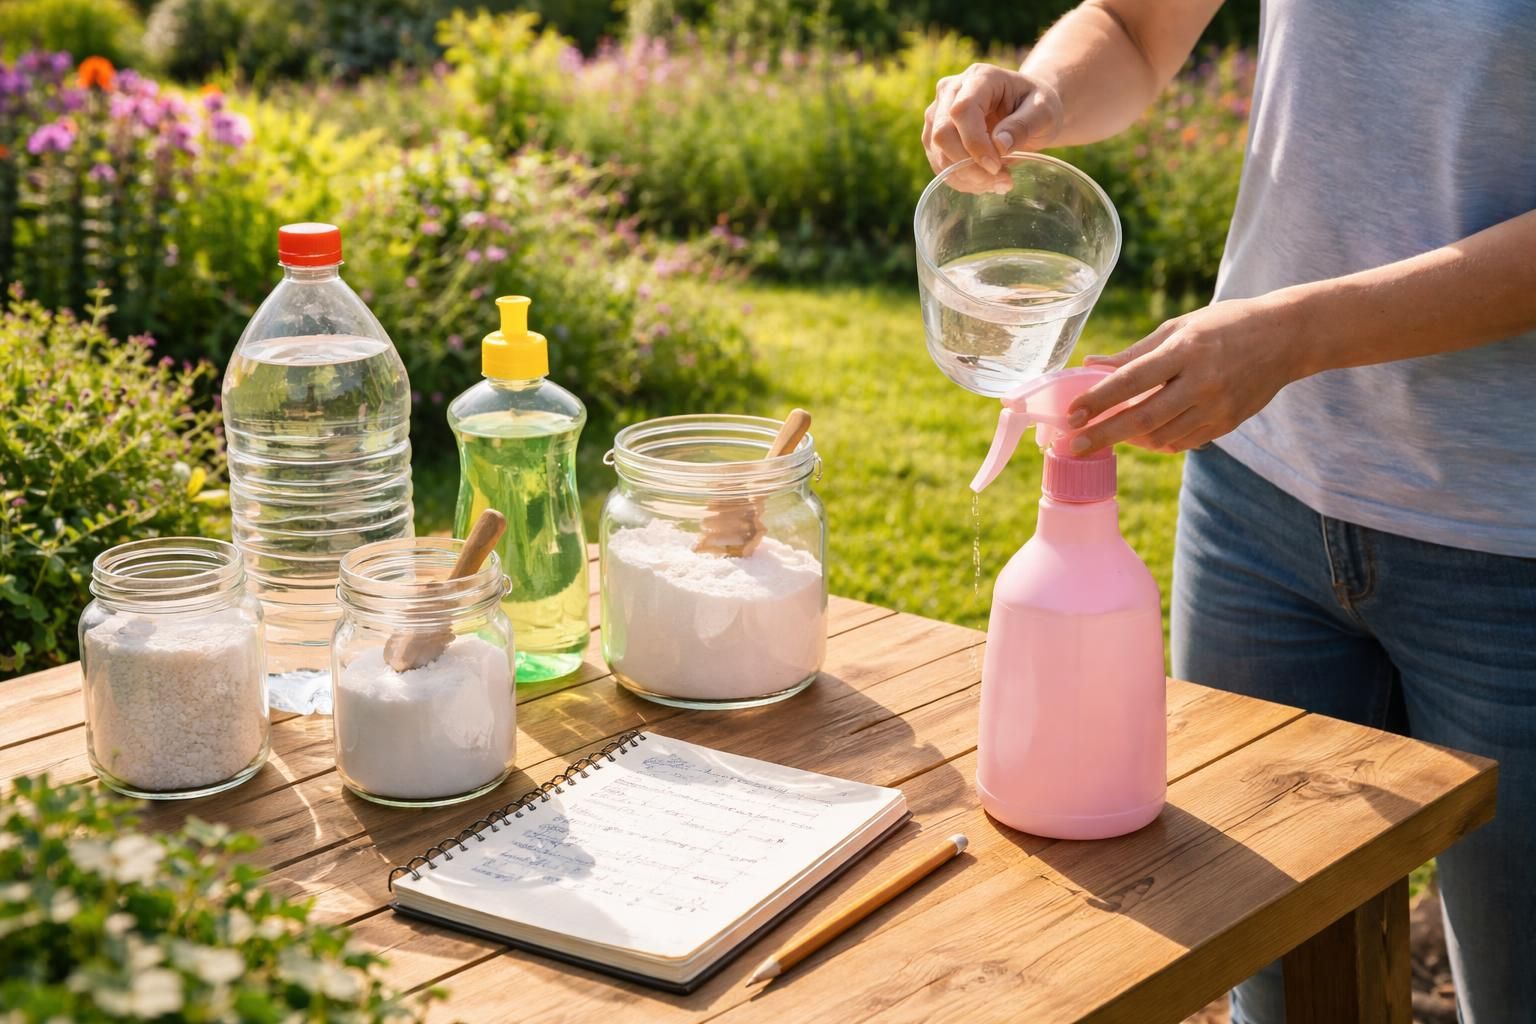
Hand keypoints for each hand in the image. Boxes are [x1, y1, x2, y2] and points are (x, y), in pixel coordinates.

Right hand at [923, 64, 1062, 189]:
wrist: (1028, 110)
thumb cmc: (1037, 106)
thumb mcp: (1044, 112)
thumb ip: (1024, 125)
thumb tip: (999, 145)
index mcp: (980, 77)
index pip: (962, 110)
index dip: (975, 143)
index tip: (997, 167)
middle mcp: (951, 90)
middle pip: (942, 133)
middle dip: (969, 166)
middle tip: (1001, 180)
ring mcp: (938, 113)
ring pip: (938, 153)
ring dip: (967, 177)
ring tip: (998, 182)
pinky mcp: (934, 135)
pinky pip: (939, 164)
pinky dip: (961, 180)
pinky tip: (985, 181)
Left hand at [1064, 295, 1313, 453]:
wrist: (1287, 338)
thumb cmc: (1225, 325)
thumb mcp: (1180, 326)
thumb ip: (1135, 351)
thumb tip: (1091, 363)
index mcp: (1186, 350)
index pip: (1131, 379)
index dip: (1098, 399)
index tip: (1071, 414)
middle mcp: (1202, 382)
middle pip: (1142, 417)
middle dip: (1104, 434)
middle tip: (1074, 445)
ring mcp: (1217, 407)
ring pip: (1160, 436)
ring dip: (1129, 439)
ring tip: (1108, 433)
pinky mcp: (1227, 424)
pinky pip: (1182, 442)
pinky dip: (1157, 441)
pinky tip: (1142, 435)